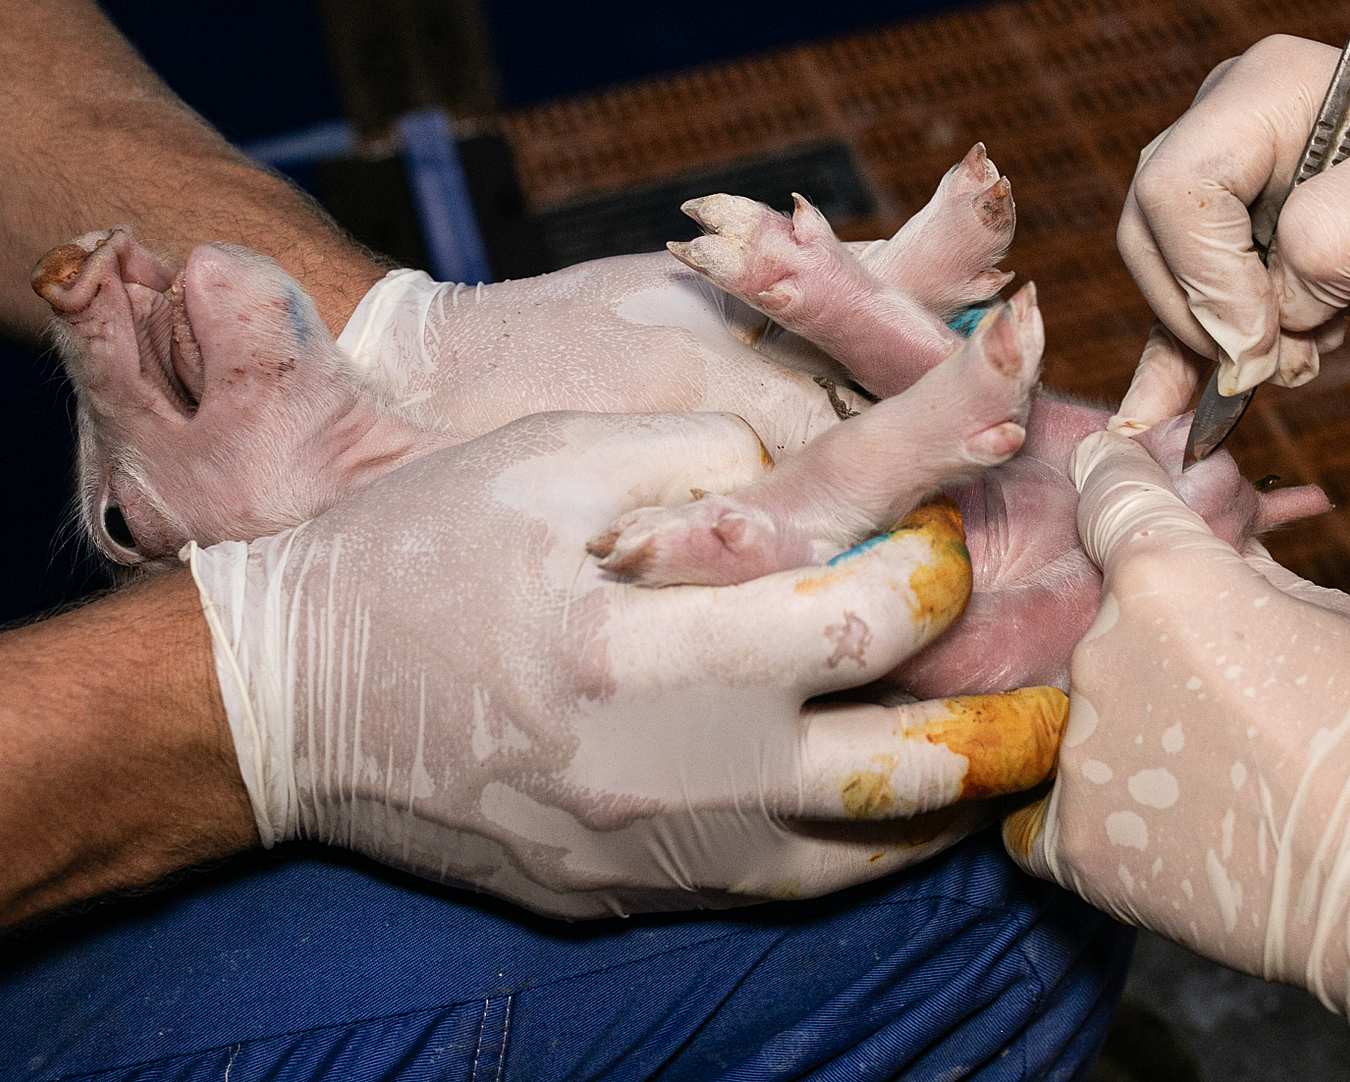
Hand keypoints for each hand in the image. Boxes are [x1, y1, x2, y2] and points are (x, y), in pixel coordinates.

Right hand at [184, 409, 1064, 918]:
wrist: (290, 700)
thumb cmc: (417, 552)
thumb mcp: (550, 459)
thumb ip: (706, 456)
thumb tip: (832, 473)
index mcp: (646, 646)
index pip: (862, 614)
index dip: (943, 565)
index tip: (964, 530)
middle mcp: (668, 770)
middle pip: (897, 755)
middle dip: (999, 703)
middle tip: (1059, 659)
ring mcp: (654, 852)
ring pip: (865, 847)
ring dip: (961, 789)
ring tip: (1025, 741)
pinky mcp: (636, 895)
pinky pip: (794, 889)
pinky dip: (873, 848)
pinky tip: (913, 804)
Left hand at [1003, 420, 1349, 1060]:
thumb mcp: (1323, 610)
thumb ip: (1240, 571)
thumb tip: (1210, 554)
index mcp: (1165, 576)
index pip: (1107, 495)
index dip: (1110, 479)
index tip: (1104, 472)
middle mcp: (1102, 651)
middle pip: (1101, 626)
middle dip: (1148, 648)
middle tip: (1223, 702)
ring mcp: (1081, 749)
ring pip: (1083, 718)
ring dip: (1130, 734)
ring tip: (1216, 776)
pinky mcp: (1077, 838)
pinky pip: (1048, 811)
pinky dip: (1094, 812)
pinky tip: (1155, 825)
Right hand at [1117, 34, 1349, 396]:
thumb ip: (1332, 238)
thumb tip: (1271, 303)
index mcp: (1265, 89)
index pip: (1176, 186)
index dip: (1207, 273)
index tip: (1270, 333)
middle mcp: (1230, 126)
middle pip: (1150, 233)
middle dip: (1208, 313)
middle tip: (1281, 356)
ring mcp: (1229, 183)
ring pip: (1162, 277)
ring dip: (1219, 340)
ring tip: (1300, 354)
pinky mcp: (1236, 240)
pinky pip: (1179, 304)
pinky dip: (1181, 361)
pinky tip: (1173, 409)